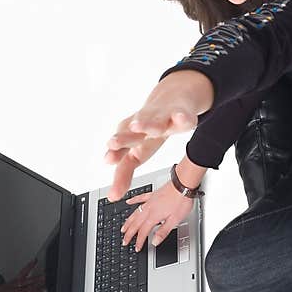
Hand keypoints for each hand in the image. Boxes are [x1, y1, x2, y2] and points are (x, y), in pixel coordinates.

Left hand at [103, 70, 211, 201]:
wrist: (174, 96)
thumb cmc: (151, 128)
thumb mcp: (137, 152)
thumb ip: (124, 173)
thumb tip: (112, 196)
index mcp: (134, 138)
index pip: (122, 149)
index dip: (115, 155)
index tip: (107, 160)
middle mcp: (145, 126)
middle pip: (133, 132)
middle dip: (123, 138)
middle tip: (112, 143)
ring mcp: (162, 117)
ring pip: (154, 120)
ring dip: (146, 123)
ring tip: (138, 125)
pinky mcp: (181, 111)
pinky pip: (183, 115)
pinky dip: (182, 117)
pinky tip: (180, 119)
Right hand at [120, 181, 194, 251]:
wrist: (183, 184)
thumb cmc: (181, 201)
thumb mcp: (175, 220)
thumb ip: (163, 231)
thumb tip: (155, 242)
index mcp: (154, 216)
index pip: (143, 232)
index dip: (139, 241)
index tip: (137, 248)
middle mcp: (149, 209)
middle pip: (136, 224)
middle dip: (129, 234)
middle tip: (124, 241)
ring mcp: (150, 201)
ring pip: (135, 213)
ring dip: (128, 221)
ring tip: (123, 228)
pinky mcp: (153, 195)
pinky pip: (139, 198)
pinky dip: (133, 201)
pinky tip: (128, 202)